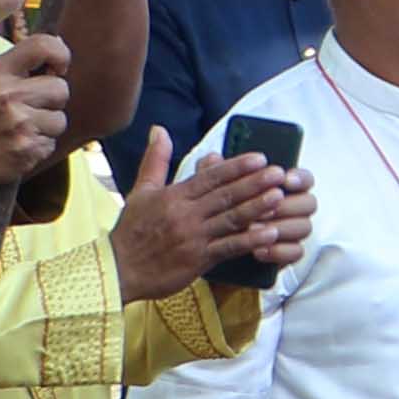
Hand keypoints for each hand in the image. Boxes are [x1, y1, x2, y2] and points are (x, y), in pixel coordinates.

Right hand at [0, 31, 75, 205]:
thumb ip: (13, 71)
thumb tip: (56, 53)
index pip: (42, 45)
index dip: (60, 53)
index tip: (58, 66)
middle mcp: (9, 95)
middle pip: (61, 88)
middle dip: (52, 100)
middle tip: (30, 108)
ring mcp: (20, 124)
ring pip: (60, 119)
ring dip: (47, 126)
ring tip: (20, 129)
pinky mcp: (29, 149)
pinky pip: (52, 142)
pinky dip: (40, 145)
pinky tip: (18, 145)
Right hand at [110, 133, 316, 299]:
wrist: (118, 269)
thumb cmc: (131, 229)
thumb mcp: (141, 191)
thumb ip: (155, 160)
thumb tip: (158, 129)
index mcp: (174, 196)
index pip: (210, 177)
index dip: (236, 167)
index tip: (260, 158)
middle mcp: (185, 214)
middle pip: (225, 195)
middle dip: (254, 183)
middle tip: (280, 173)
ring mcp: (193, 237)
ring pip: (230, 219)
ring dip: (256, 207)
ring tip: (279, 197)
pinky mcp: (198, 260)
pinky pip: (228, 248)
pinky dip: (249, 240)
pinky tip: (270, 233)